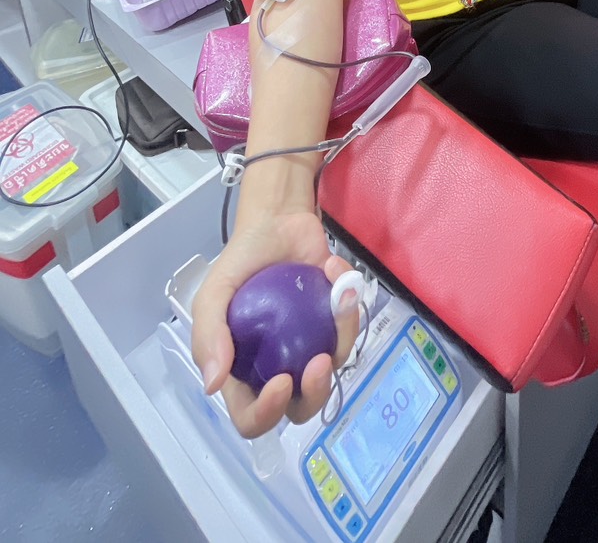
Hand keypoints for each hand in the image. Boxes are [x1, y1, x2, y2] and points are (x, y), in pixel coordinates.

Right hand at [191, 207, 360, 438]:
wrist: (277, 222)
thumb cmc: (241, 261)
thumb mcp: (213, 293)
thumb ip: (208, 336)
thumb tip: (213, 385)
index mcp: (242, 372)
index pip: (250, 416)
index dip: (266, 413)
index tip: (281, 381)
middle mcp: (277, 368)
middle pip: (300, 408)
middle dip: (315, 393)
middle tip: (319, 361)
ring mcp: (309, 348)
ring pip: (332, 370)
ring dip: (341, 338)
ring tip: (339, 297)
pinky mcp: (334, 325)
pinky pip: (348, 331)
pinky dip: (347, 303)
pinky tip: (334, 270)